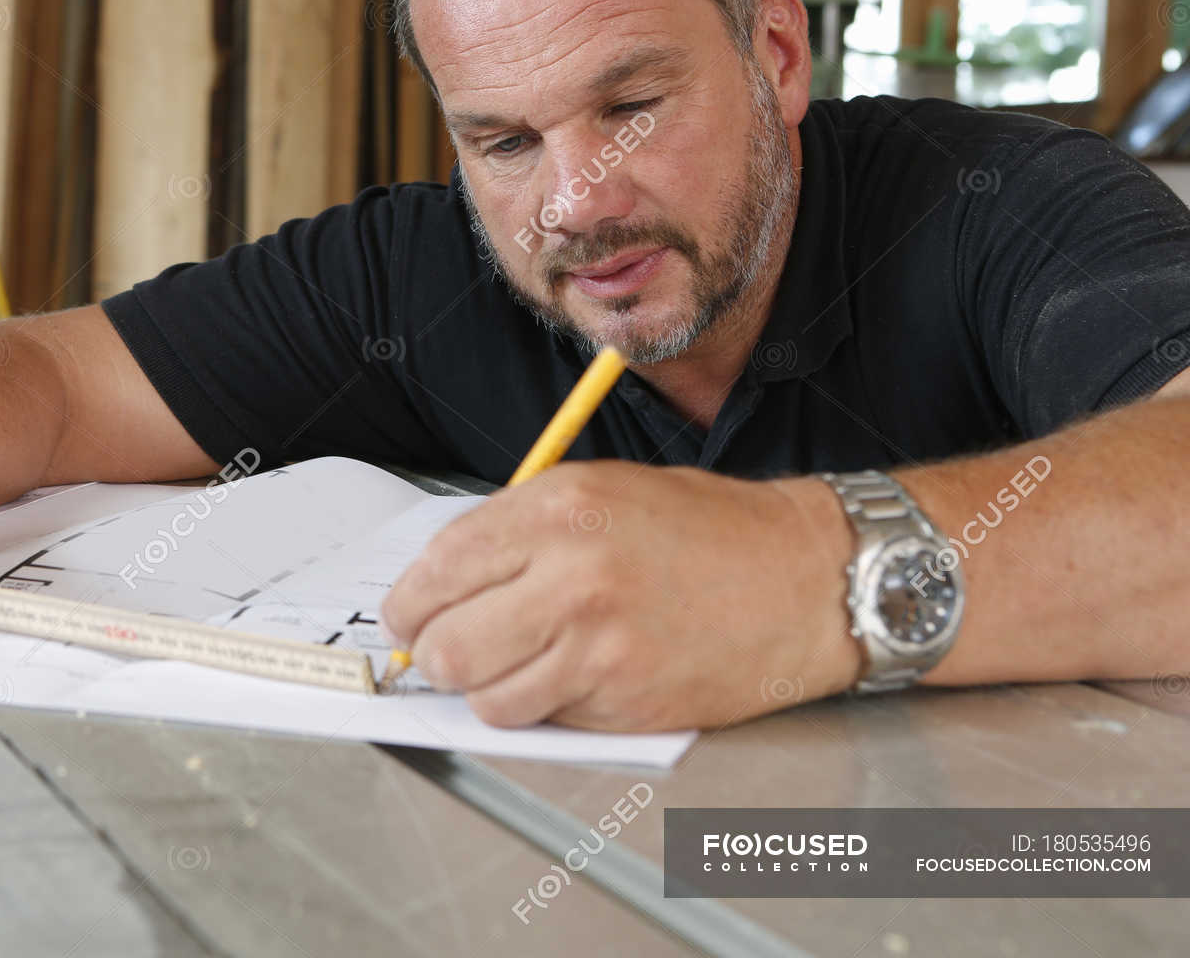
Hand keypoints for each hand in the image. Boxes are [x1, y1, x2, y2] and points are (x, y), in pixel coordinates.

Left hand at [378, 461, 859, 731]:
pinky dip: (547, 707)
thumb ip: (516, 530)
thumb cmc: (705, 530)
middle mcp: (572, 577)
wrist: (804, 578)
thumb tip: (438, 582)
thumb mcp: (599, 491)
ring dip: (490, 689)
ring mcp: (600, 647)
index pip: (437, 570)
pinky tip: (579, 674)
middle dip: (435, 656)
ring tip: (519, 663)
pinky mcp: (628, 702)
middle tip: (447, 651)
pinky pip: (546, 721)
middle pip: (447, 647)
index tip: (406, 618)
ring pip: (488, 698)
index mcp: (557, 511)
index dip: (409, 605)